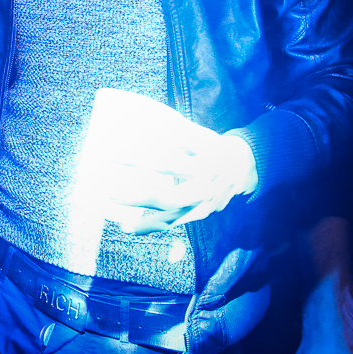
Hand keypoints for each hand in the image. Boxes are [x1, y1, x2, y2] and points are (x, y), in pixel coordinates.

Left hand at [105, 132, 257, 234]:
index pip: (167, 165)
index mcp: (204, 166)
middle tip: (110, 192)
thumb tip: (146, 126)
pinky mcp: (197, 215)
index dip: (140, 161)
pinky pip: (171, 223)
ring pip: (169, 216)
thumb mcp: (201, 138)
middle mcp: (203, 190)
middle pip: (168, 198)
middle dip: (139, 197)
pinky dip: (149, 227)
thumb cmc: (213, 148)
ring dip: (141, 219)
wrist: (242, 168)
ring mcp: (201, 206)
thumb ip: (178, 134)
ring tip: (117, 219)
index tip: (113, 156)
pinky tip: (127, 228)